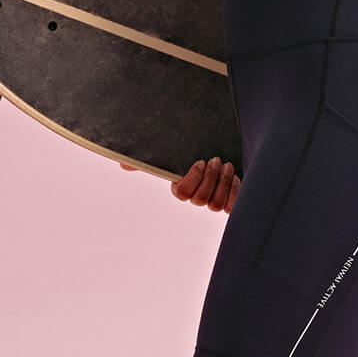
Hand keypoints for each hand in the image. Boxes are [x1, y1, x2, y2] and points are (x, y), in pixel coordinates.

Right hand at [118, 155, 239, 211]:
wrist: (223, 150)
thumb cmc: (195, 151)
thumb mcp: (173, 152)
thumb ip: (148, 158)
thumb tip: (121, 163)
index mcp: (181, 187)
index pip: (182, 193)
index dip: (193, 178)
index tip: (199, 161)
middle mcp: (196, 197)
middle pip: (201, 200)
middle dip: (210, 178)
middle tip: (216, 160)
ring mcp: (213, 201)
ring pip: (215, 204)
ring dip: (223, 182)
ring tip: (226, 165)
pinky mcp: (230, 202)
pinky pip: (231, 206)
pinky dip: (234, 191)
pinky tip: (236, 176)